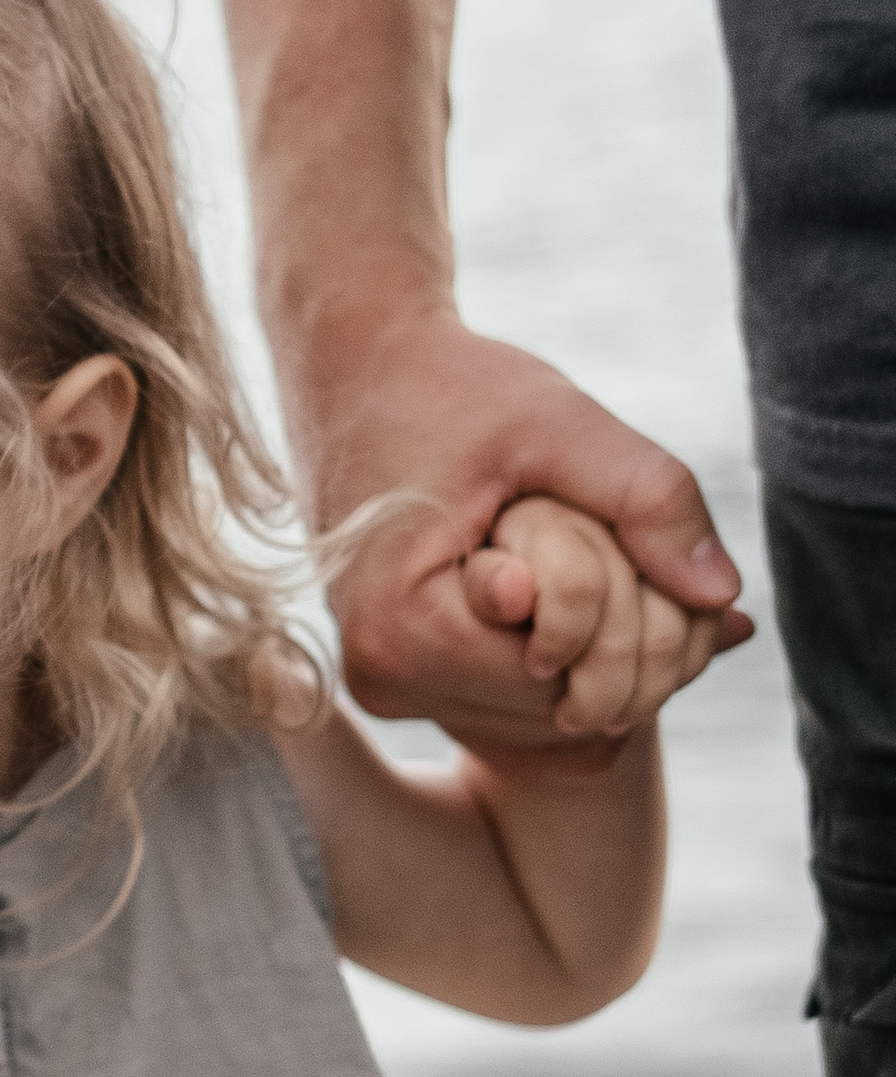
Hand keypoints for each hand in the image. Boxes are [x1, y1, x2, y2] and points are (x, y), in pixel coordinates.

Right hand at [300, 308, 750, 763]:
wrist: (353, 366)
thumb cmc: (447, 386)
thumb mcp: (559, 423)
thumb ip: (650, 500)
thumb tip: (723, 595)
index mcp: (403, 630)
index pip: (572, 674)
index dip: (624, 608)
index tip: (603, 520)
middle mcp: (384, 678)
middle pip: (560, 704)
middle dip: (613, 630)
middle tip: (602, 531)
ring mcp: (386, 684)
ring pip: (542, 710)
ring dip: (587, 642)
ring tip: (558, 544)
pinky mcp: (398, 675)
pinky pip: (512, 697)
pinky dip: (555, 646)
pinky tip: (544, 574)